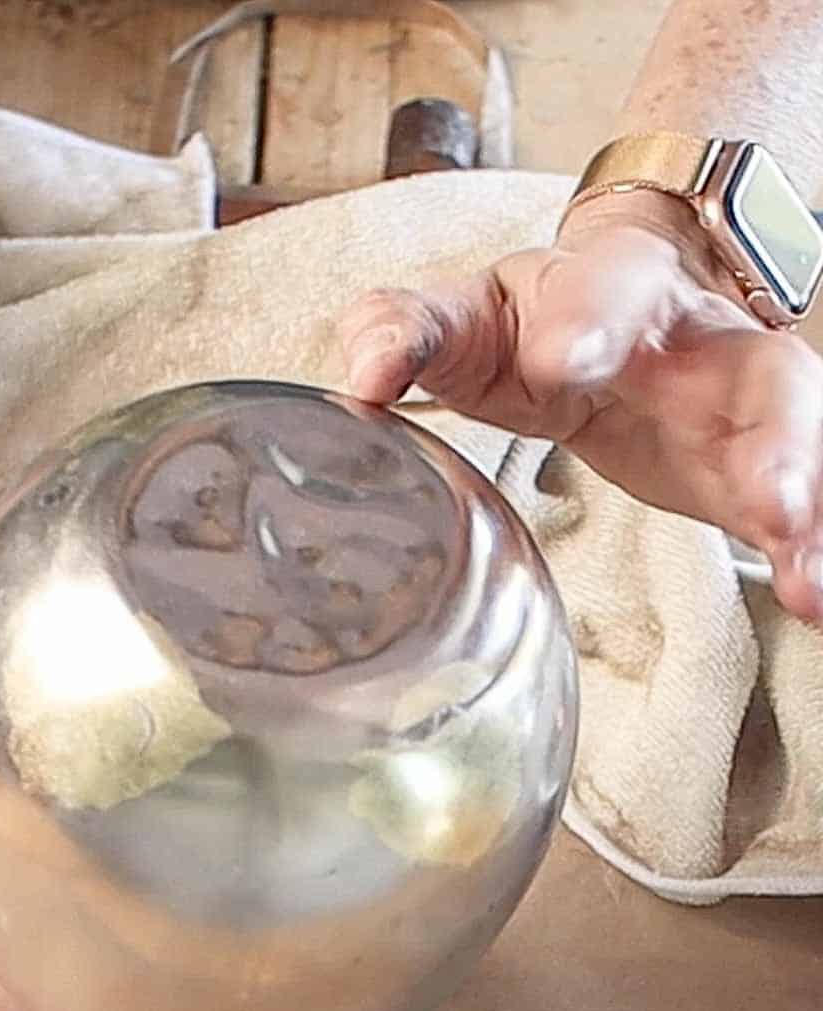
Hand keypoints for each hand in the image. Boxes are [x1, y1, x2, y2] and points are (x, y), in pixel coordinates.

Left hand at [341, 190, 822, 620]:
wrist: (640, 296)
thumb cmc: (540, 316)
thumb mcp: (471, 317)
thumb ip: (410, 334)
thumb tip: (359, 379)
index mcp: (612, 286)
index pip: (600, 292)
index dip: (584, 322)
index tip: (563, 360)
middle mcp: (704, 340)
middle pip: (755, 369)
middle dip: (770, 432)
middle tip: (771, 496)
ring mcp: (749, 401)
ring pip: (801, 440)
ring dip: (808, 507)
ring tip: (809, 580)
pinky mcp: (764, 462)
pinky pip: (803, 504)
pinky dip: (811, 550)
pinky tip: (814, 598)